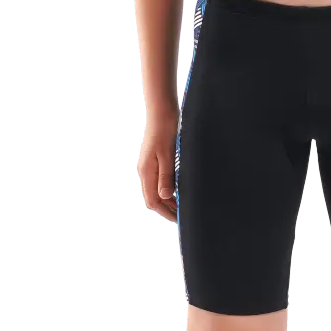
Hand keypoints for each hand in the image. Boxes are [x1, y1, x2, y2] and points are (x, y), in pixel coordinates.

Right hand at [138, 110, 179, 224]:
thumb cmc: (165, 129)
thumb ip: (166, 176)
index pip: (153, 200)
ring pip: (158, 189)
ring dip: (169, 199)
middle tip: (183, 216)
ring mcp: (150, 165)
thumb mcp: (167, 154)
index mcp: (147, 171)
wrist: (163, 111)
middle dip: (168, 208)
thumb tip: (166, 196)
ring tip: (183, 206)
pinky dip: (169, 188)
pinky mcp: (156, 160)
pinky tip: (180, 189)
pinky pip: (160, 180)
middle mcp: (146, 170)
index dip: (165, 212)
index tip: (179, 219)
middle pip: (154, 197)